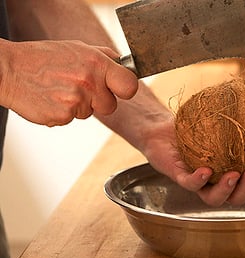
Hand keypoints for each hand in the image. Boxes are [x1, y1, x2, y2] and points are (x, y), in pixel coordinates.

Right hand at [0, 39, 137, 125]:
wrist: (9, 69)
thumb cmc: (44, 58)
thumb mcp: (77, 48)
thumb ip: (103, 57)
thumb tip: (124, 65)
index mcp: (97, 63)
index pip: (129, 85)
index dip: (126, 89)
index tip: (120, 89)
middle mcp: (89, 82)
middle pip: (111, 106)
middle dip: (99, 101)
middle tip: (80, 88)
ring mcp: (76, 100)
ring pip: (89, 112)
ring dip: (78, 105)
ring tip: (59, 89)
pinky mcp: (63, 116)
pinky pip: (71, 119)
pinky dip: (62, 112)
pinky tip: (50, 98)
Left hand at [140, 115, 244, 206]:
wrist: (163, 130)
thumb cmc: (195, 128)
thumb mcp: (220, 123)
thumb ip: (238, 122)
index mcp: (230, 174)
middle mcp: (215, 184)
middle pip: (236, 197)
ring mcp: (198, 184)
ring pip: (214, 198)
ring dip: (227, 189)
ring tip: (234, 175)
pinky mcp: (180, 178)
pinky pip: (190, 183)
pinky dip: (199, 179)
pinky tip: (206, 170)